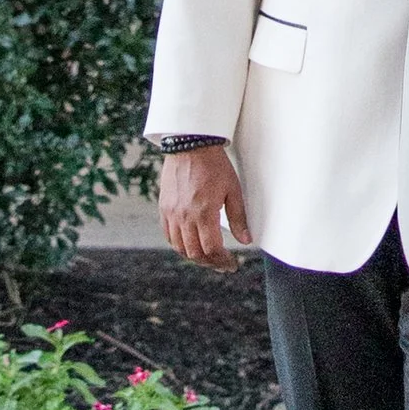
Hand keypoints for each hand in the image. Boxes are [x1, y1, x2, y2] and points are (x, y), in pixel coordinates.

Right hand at [159, 143, 252, 266]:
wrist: (190, 145)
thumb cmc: (214, 165)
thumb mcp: (233, 189)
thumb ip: (238, 217)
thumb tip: (245, 240)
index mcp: (204, 213)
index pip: (212, 249)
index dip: (222, 261)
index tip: (231, 264)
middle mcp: (185, 217)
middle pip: (195, 253)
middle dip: (210, 263)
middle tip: (222, 264)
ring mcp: (171, 214)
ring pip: (180, 248)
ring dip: (194, 256)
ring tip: (208, 257)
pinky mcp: (164, 208)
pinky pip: (168, 235)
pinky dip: (179, 245)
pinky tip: (190, 244)